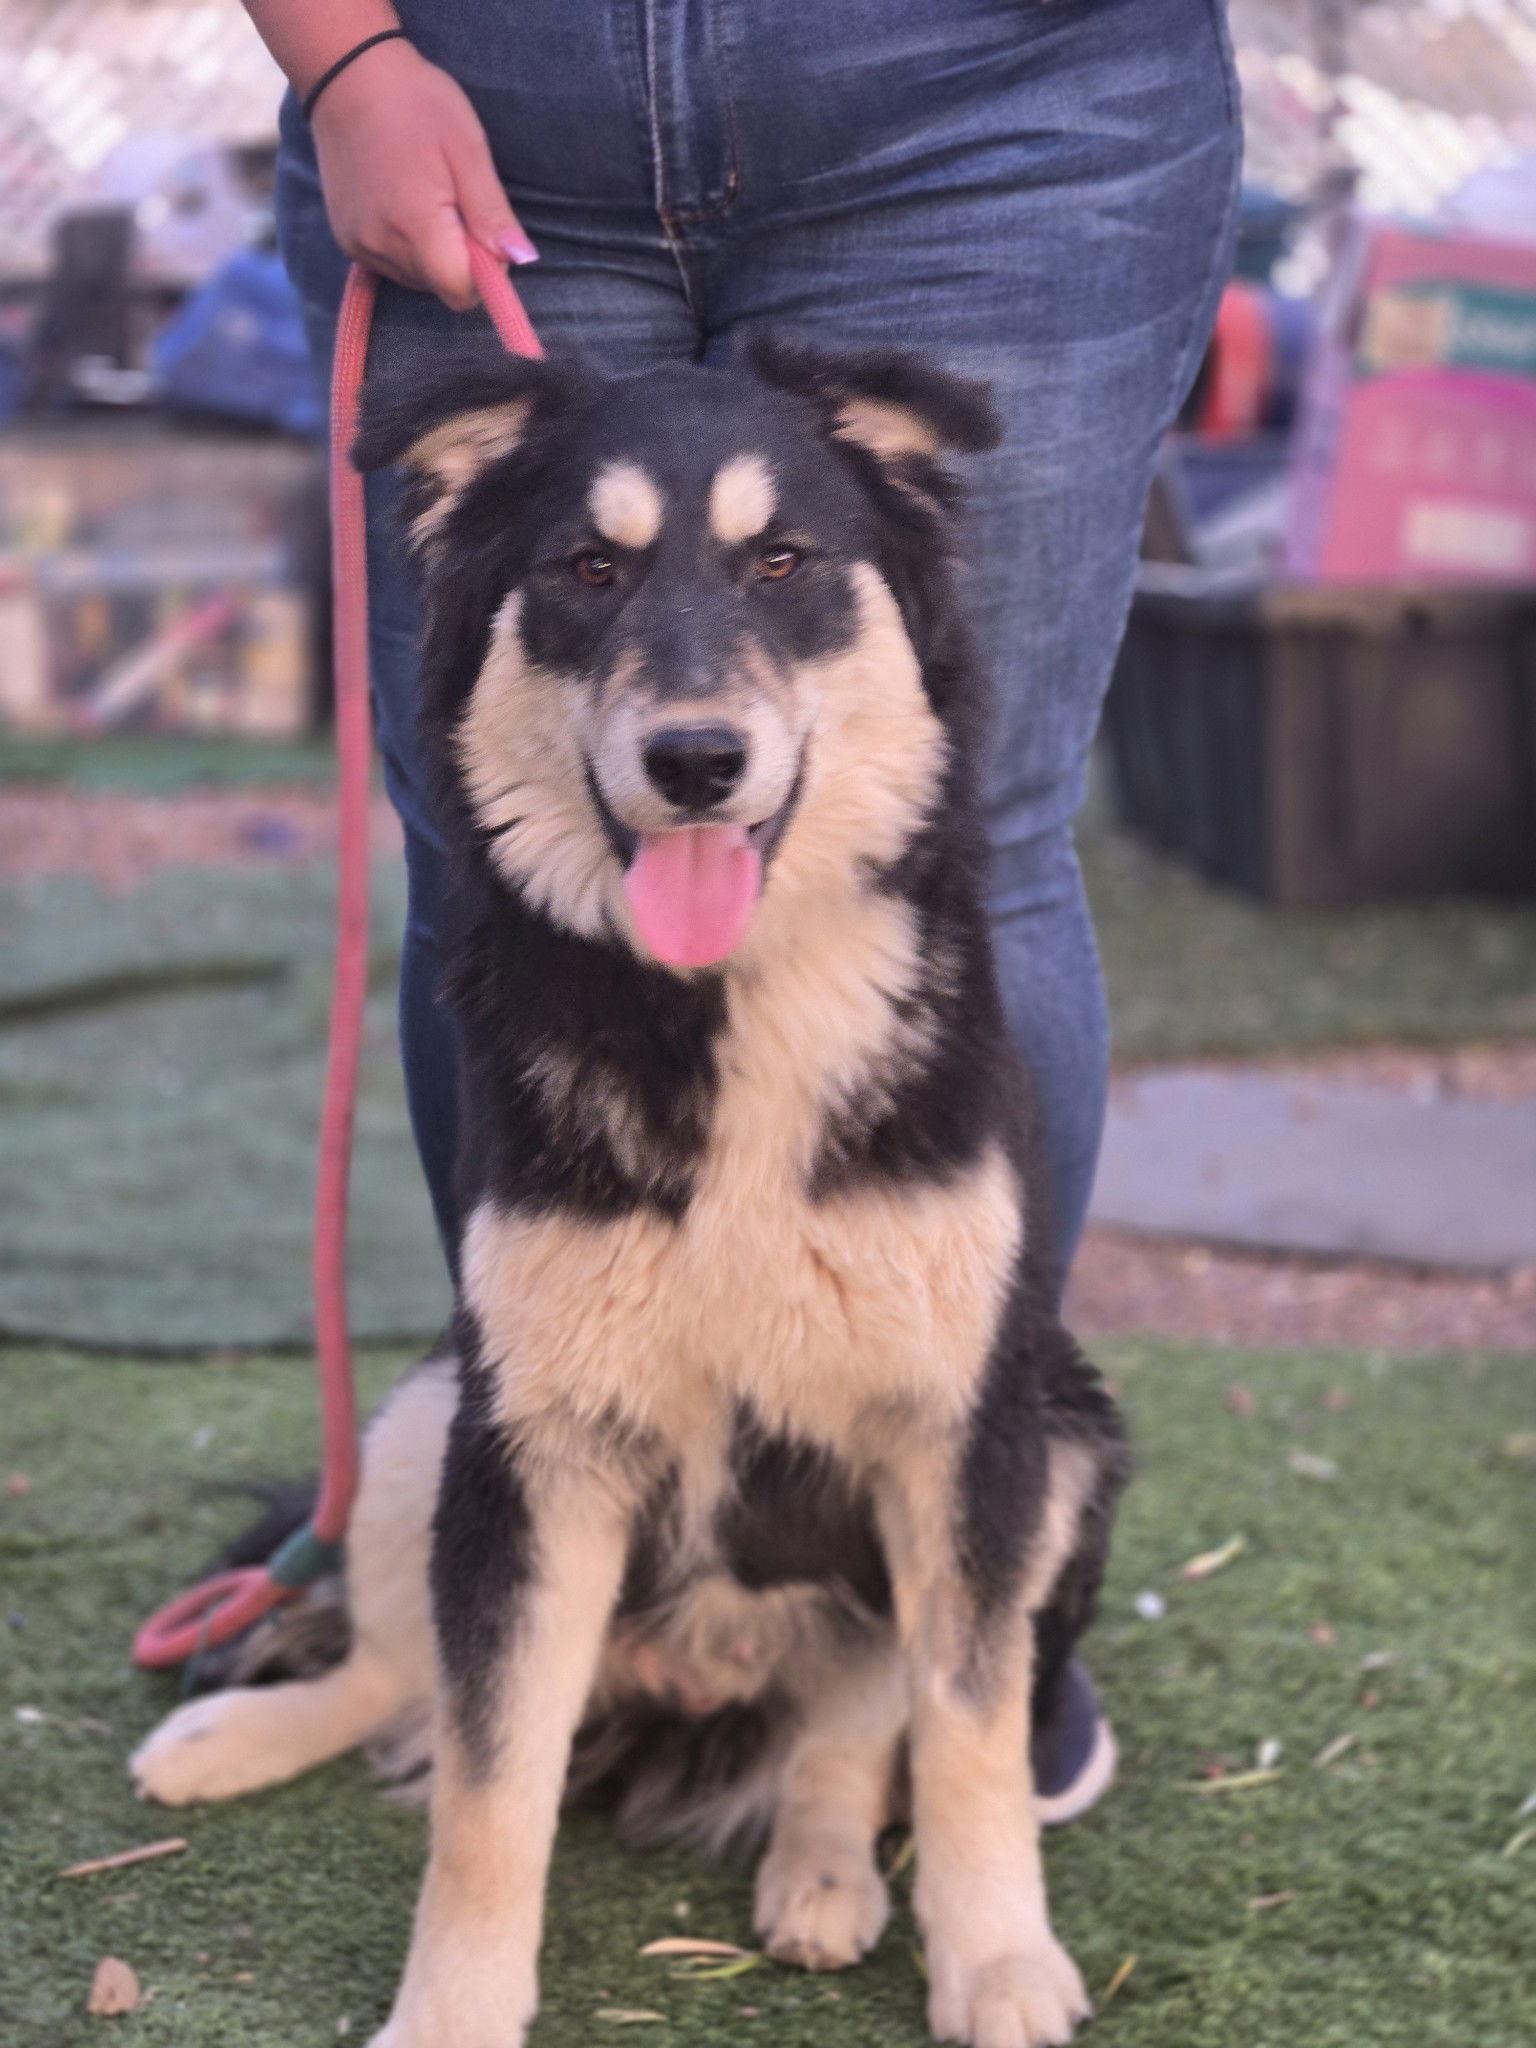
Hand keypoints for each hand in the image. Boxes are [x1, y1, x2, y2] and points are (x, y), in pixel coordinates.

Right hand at [310, 35, 535, 310]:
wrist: (346, 75)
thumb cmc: (416, 103)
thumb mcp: (468, 150)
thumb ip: (492, 213)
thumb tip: (520, 260)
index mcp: (416, 227)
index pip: (461, 292)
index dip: (484, 273)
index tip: (483, 231)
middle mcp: (382, 247)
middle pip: (440, 287)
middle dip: (459, 259)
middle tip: (454, 202)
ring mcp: (359, 246)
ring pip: (417, 278)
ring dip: (432, 252)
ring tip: (425, 196)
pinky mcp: (347, 241)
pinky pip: (391, 264)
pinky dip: (406, 246)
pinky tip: (401, 203)